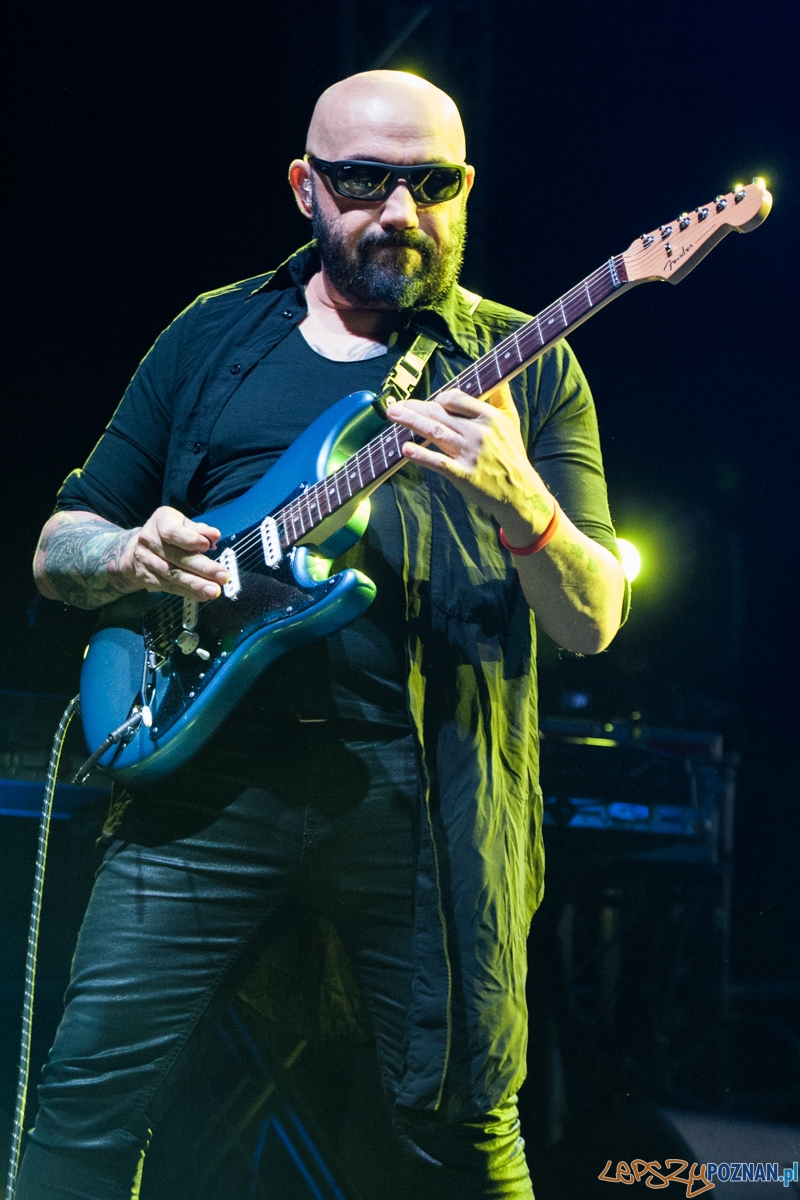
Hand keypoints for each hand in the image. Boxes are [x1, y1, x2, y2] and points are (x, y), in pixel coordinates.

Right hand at [124, 506, 228, 599]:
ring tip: (214, 590)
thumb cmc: (168, 533)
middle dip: (202, 568)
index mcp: (161, 521)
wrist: (136, 549)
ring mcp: (147, 561)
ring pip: (174, 575)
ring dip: (196, 585)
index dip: (190, 539)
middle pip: (177, 557)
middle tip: (222, 576)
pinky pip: (170, 587)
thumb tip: (214, 536)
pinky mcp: (148, 578)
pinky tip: (202, 595)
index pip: (173, 532)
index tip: (206, 545)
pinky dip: (188, 592)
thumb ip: (199, 529)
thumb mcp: (183, 524)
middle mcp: (150, 540)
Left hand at [386, 384, 554, 536]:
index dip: (438, 399)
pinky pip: (438, 462)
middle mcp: (478, 433)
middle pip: (439, 414)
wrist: (519, 491)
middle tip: (395, 406)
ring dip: (411, 422)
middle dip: (414, 408)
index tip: (428, 404)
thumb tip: (497, 376)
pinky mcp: (463, 475)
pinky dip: (421, 455)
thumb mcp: (511, 421)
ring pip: (435, 432)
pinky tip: (405, 449)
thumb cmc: (512, 455)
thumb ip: (501, 397)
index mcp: (489, 417)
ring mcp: (469, 454)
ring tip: (393, 415)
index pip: (455, 398)